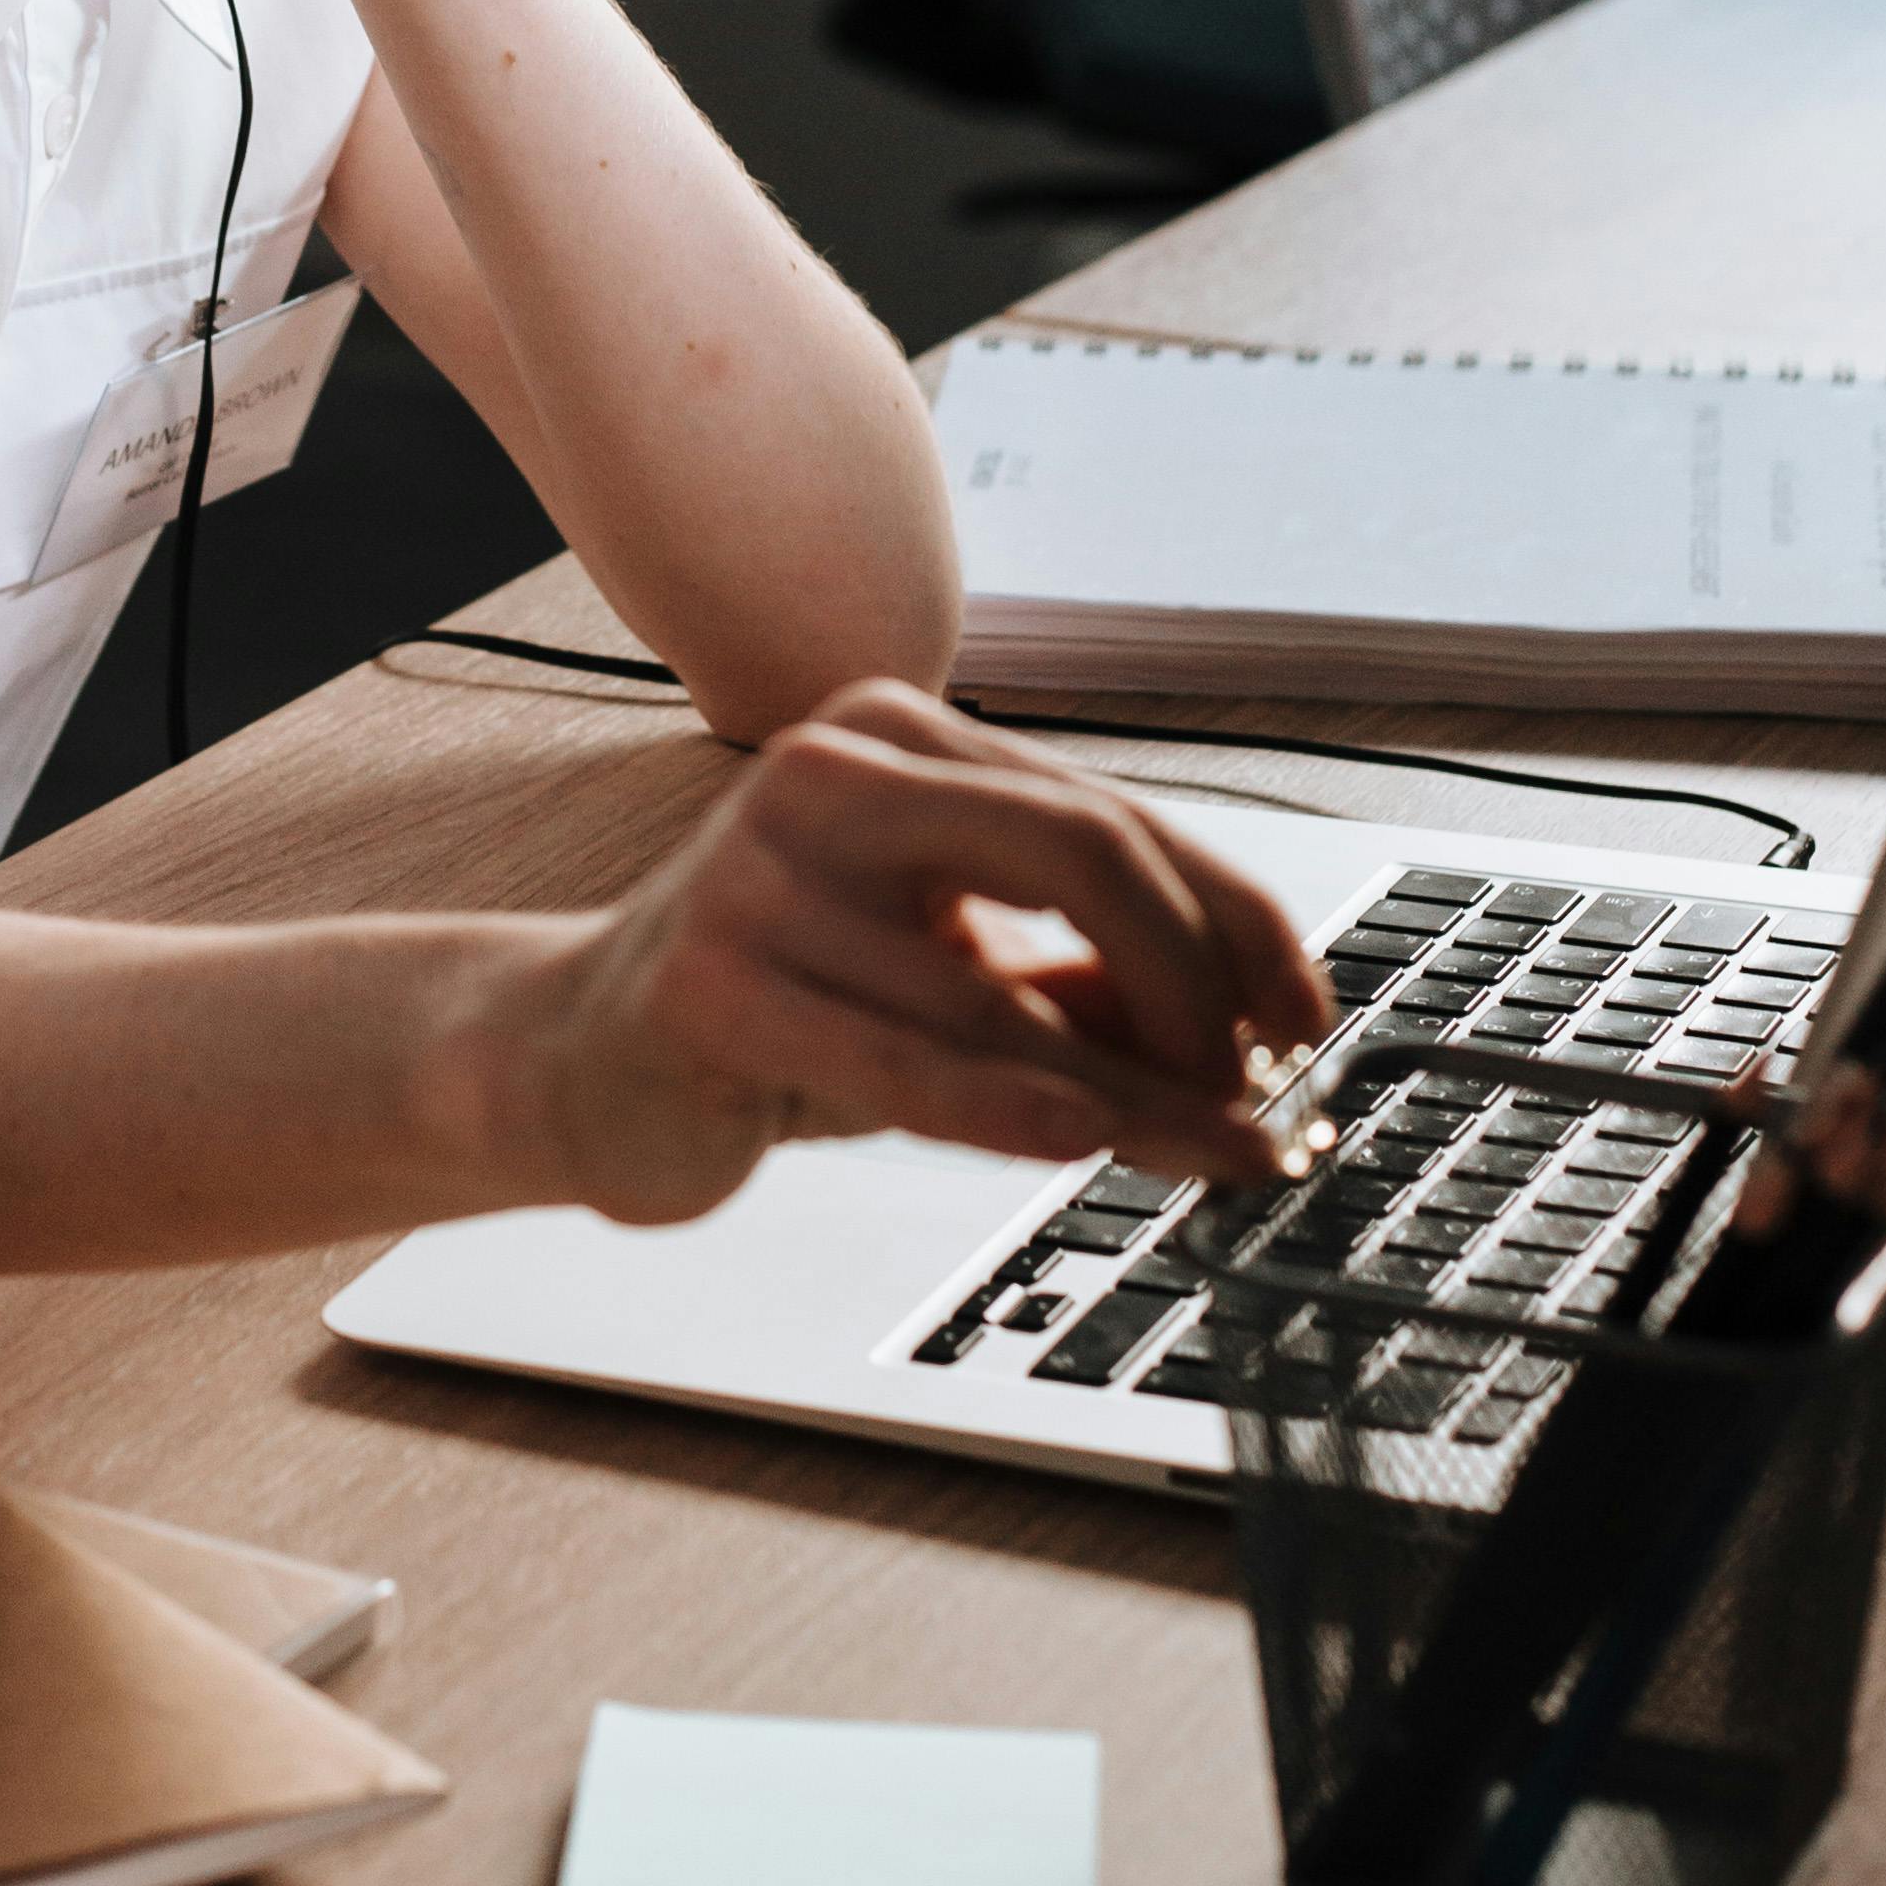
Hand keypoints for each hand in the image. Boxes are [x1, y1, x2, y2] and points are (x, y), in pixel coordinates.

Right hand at [510, 686, 1339, 1224]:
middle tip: (1250, 1078)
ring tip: (1202, 1150)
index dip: (1235, 917)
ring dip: (1125, 1093)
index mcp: (896, 735)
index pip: (1113, 811)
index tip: (1306, 1013)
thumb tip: (1262, 1047)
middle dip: (1197, 977)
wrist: (579, 1057)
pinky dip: (1006, 1104)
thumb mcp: (951, 976)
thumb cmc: (783, 1009)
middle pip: (1081, 849)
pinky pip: (897, 1056)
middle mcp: (827, 773)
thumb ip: (1090, 992)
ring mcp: (755, 870)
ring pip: (998, 989)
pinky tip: (1082, 1136)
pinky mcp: (705, 981)